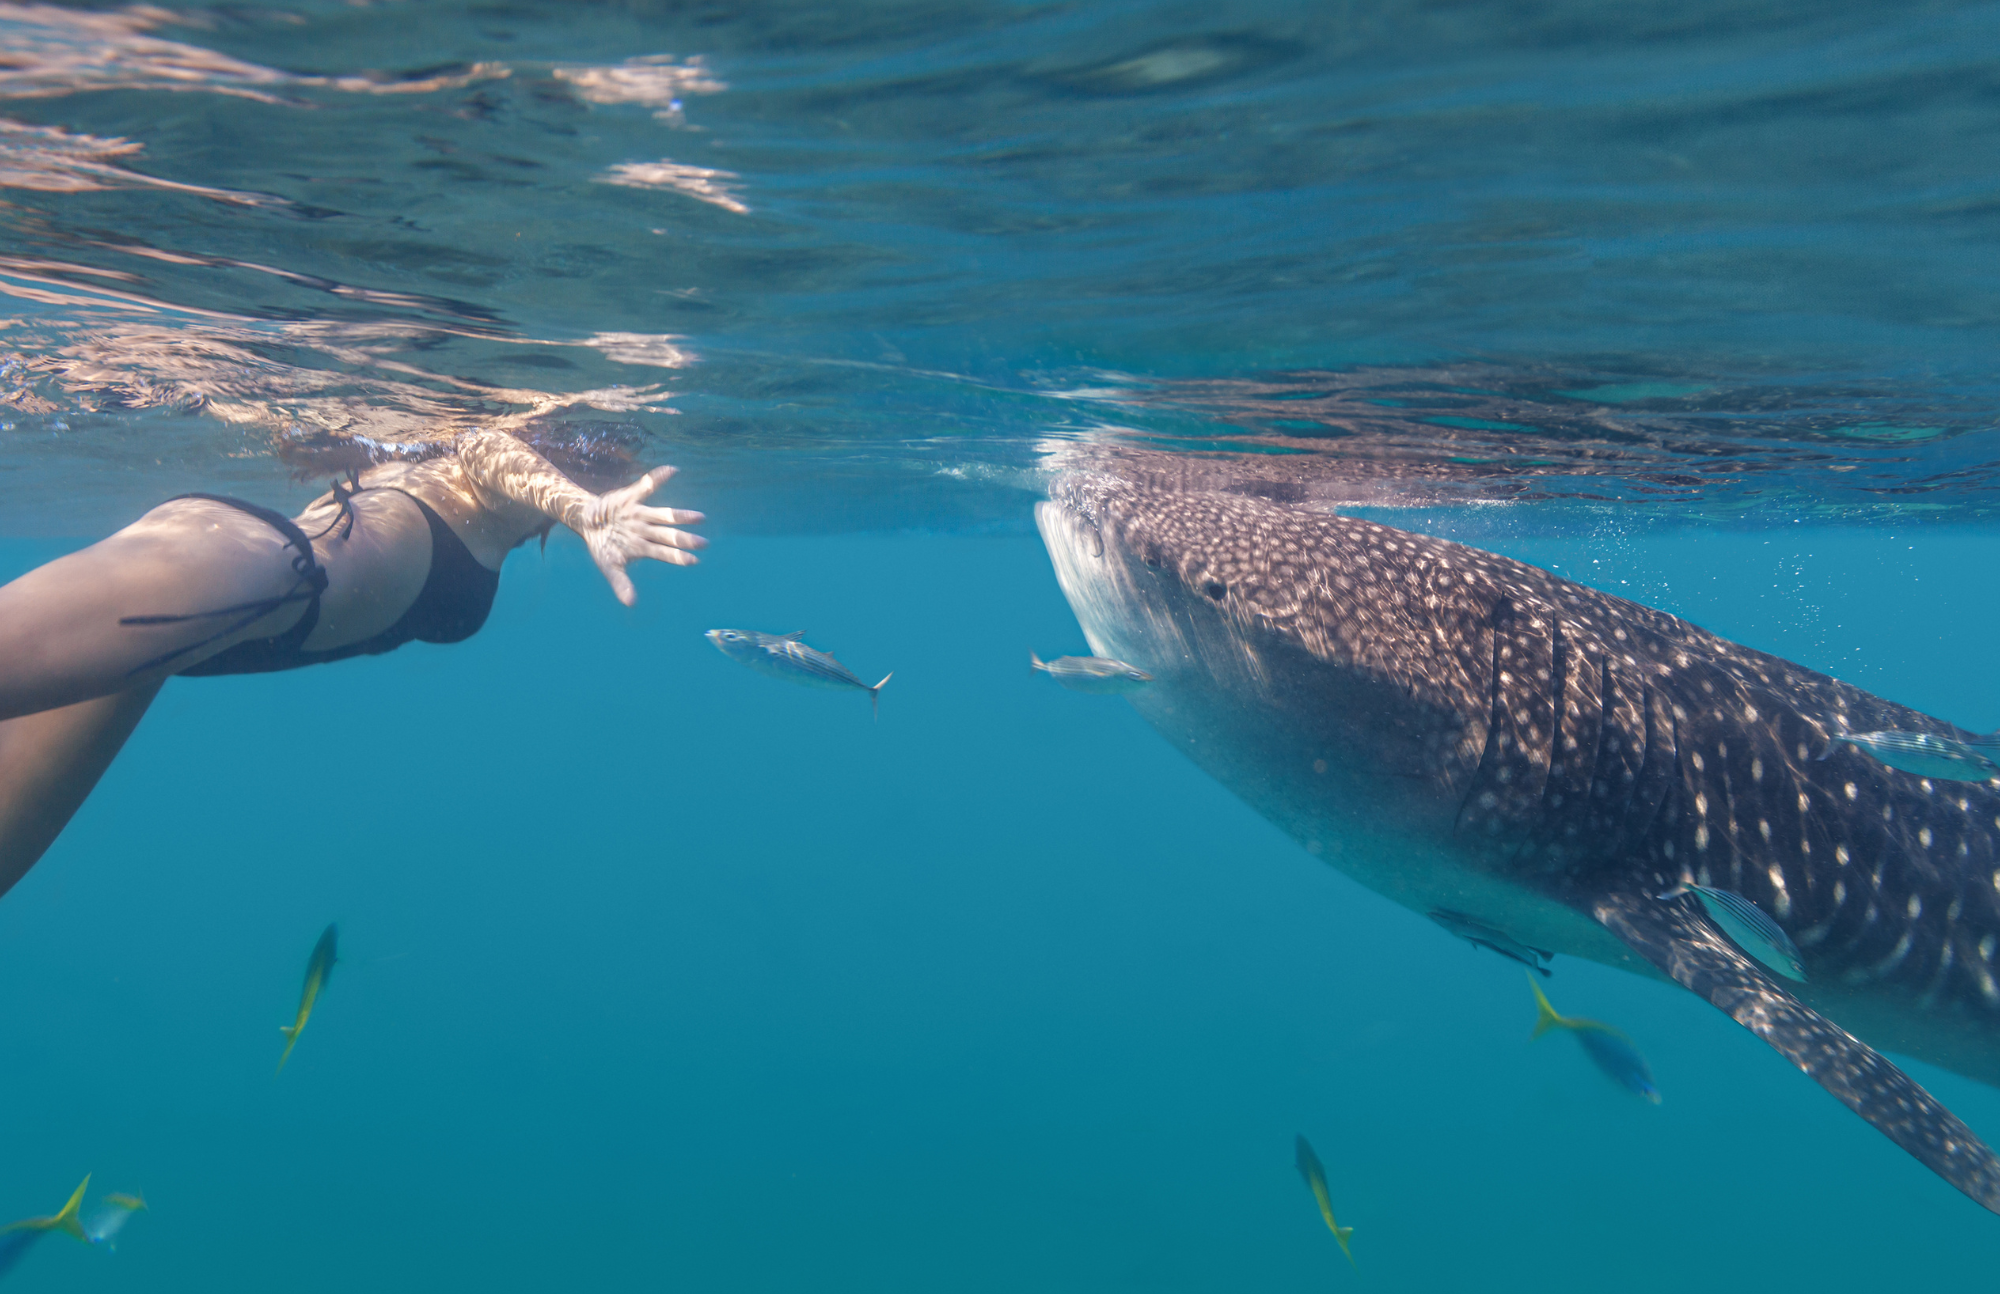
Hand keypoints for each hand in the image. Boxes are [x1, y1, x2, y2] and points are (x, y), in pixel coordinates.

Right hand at [576, 466, 705, 605]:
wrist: (586, 520)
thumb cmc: (602, 546)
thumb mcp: (609, 566)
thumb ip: (620, 583)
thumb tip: (631, 604)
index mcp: (642, 547)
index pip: (664, 553)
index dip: (678, 557)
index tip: (694, 561)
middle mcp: (646, 530)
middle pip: (668, 535)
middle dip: (685, 539)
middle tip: (704, 543)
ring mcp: (640, 514)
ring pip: (663, 515)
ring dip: (680, 516)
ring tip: (699, 517)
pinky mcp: (631, 498)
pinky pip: (646, 486)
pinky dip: (658, 478)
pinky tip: (674, 470)